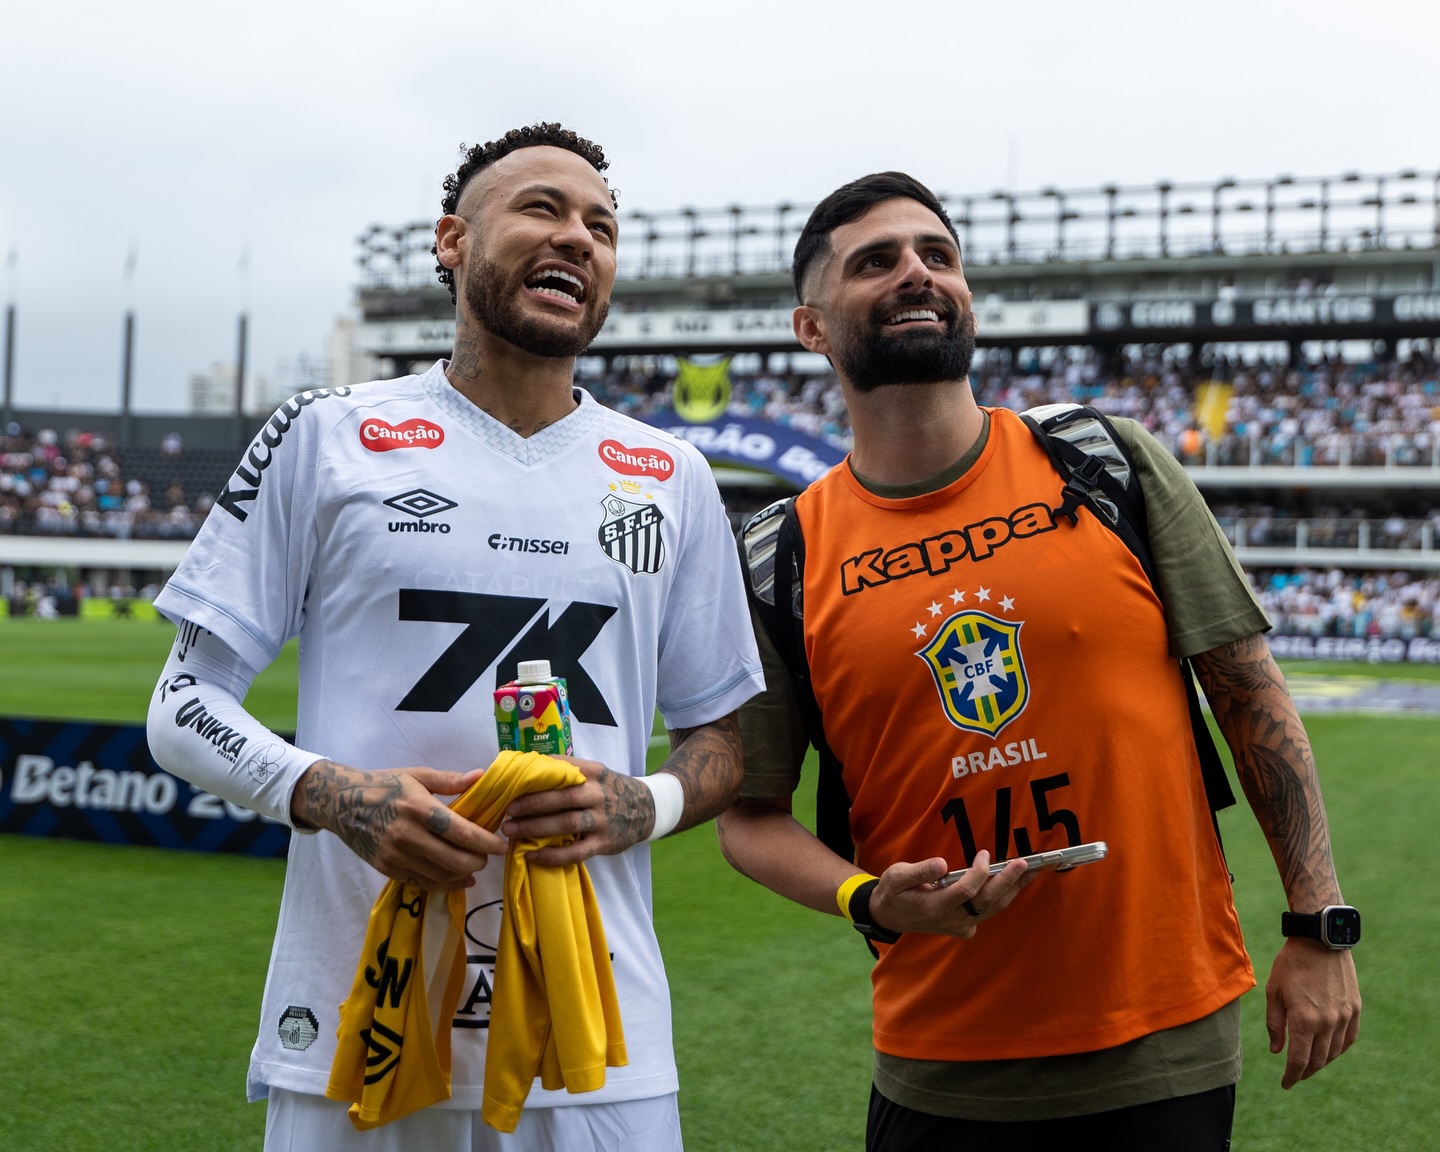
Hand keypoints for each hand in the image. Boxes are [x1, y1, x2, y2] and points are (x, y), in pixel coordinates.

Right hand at [291, 760, 505, 889]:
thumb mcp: (417, 775)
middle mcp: (408, 835)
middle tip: (488, 855)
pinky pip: (423, 883)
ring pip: (441, 875)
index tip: (501, 844)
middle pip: (455, 859)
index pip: (461, 832)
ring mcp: (396, 856)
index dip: (486, 842)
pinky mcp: (388, 869)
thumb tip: (481, 776)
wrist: (342, 803)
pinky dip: (445, 884)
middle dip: (479, 861)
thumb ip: (450, 780)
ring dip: (464, 873)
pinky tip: (458, 879)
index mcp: (419, 809)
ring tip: (474, 865)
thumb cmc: (385, 785)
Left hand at [500, 756, 654, 864]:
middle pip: (561, 798)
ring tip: (511, 830)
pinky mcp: (604, 843)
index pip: (562, 770)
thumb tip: (527, 764)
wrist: (646, 809)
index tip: (512, 783)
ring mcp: (602, 820)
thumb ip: (567, 771)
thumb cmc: (609, 789)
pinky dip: (552, 856)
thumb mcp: (595, 772)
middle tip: (507, 809)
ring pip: (567, 824)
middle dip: (531, 804)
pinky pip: (576, 852)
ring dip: (536, 828)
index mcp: (593, 772)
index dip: (536, 777)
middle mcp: (598, 794)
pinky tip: (532, 855)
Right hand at [870, 851, 1033, 937]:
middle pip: (987, 901)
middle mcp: (952, 919)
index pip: (966, 891)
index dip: (979, 873)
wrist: (888, 916)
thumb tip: (941, 864)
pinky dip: (1004, 897)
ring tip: (1031, 872)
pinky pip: (988, 912)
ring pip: (993, 908)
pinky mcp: (964, 926)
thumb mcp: (896, 877)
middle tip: (1025, 863)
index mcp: (935, 906)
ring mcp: (960, 925)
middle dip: (1007, 881)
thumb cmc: (893, 892)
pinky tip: (1015, 883)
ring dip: (1013, 889)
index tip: (984, 854)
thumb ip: (919, 871)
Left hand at [1266, 938, 1360, 1088]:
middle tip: (1295, 1075)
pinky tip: (1329, 1050)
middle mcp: (1327, 1023)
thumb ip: (1275, 1024)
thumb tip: (1277, 1051)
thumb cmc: (1291, 964)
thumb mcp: (1273, 992)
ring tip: (1309, 1063)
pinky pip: (1349, 1039)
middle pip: (1318, 1060)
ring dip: (1321, 1062)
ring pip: (1334, 1052)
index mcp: (1304, 1020)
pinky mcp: (1355, 1009)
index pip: (1299, 1060)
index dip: (1291, 1076)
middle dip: (1305, 1072)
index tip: (1285, 1084)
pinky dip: (1338, 1049)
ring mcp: (1344, 1017)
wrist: (1320, 941)